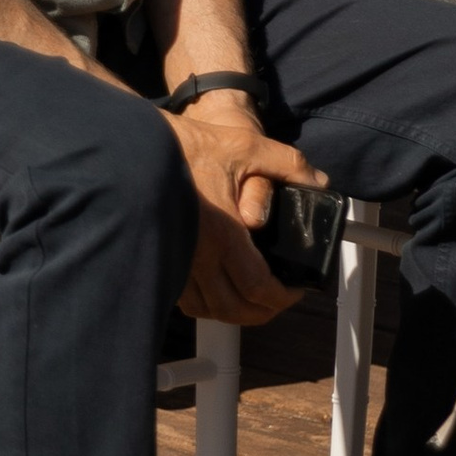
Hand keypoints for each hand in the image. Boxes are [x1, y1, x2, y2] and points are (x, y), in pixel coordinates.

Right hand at [173, 92, 318, 324]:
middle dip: (262, 311)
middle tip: (278, 299)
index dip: (283, 298)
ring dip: (233, 312)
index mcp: (223, 232)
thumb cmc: (187, 145)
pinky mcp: (160, 257)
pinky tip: (215, 290)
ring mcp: (175, 259)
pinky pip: (184, 297)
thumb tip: (318, 180)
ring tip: (250, 298)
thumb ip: (287, 162)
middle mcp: (197, 254)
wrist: (136, 144)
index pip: (258, 287)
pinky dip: (205, 303)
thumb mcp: (244, 145)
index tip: (294, 289)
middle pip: (234, 308)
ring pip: (207, 308)